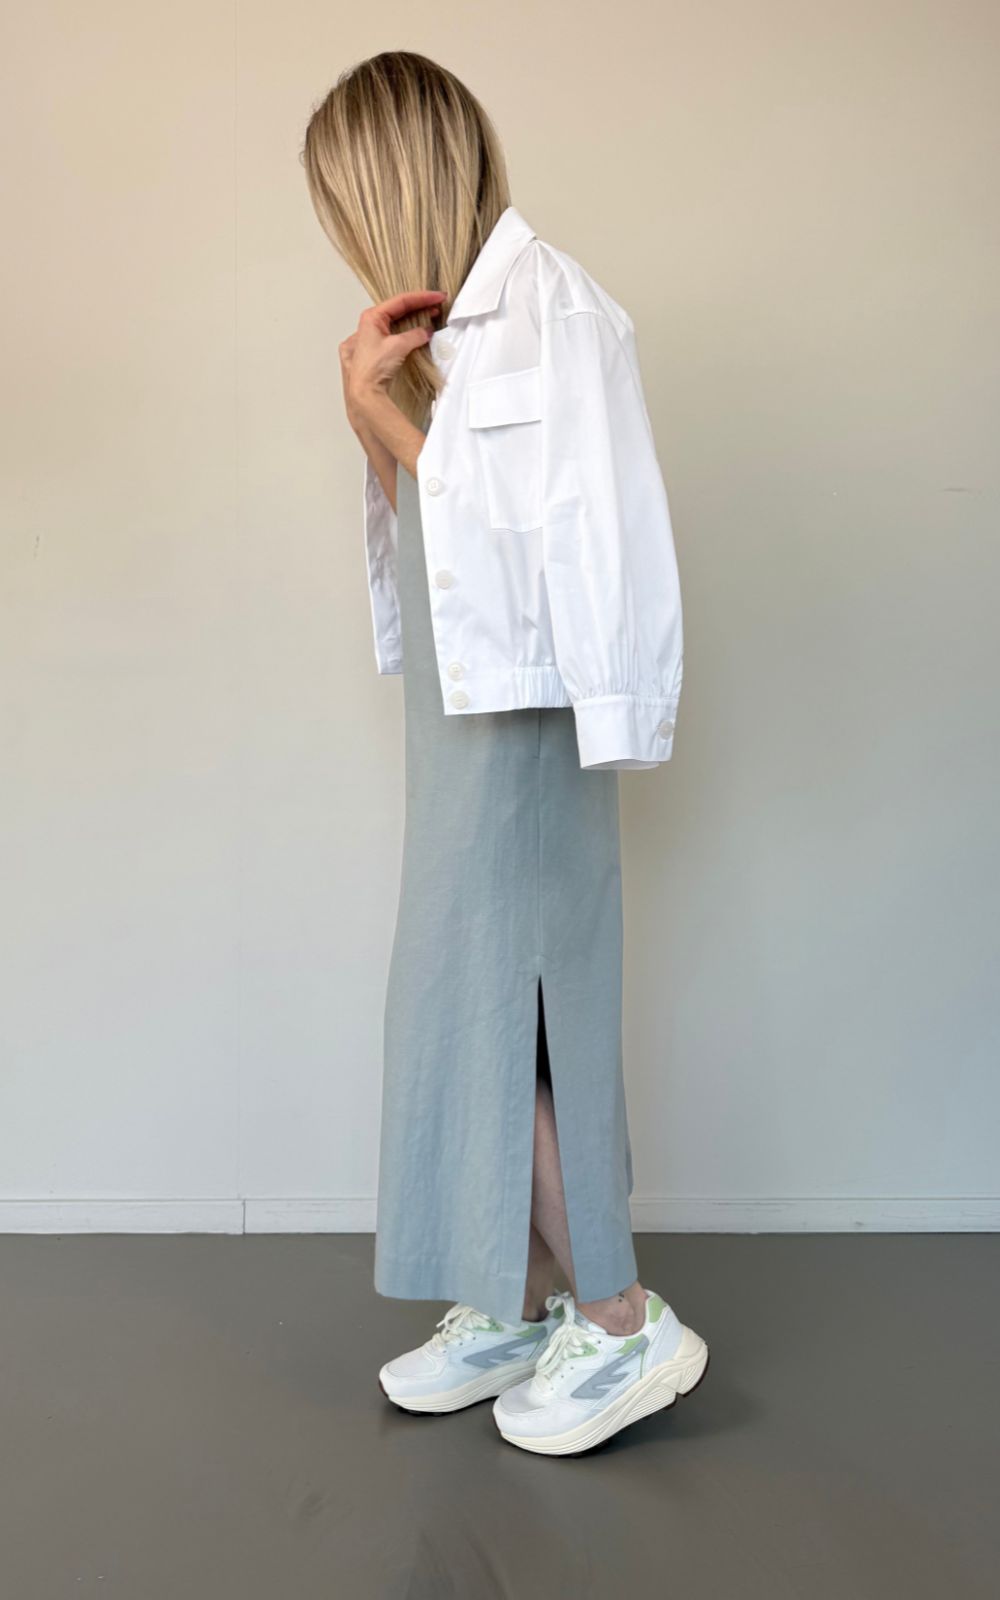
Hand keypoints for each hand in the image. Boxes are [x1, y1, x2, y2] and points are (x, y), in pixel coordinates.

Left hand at [339, 289, 445, 430]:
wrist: (363, 393)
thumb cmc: (372, 368)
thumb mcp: (398, 346)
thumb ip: (415, 335)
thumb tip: (426, 331)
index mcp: (371, 317)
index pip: (401, 301)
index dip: (422, 297)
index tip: (438, 297)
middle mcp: (368, 325)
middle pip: (398, 310)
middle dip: (419, 307)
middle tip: (437, 306)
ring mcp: (370, 338)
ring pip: (396, 322)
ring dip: (414, 319)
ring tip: (431, 317)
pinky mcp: (375, 351)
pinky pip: (393, 335)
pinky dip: (407, 332)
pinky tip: (417, 334)